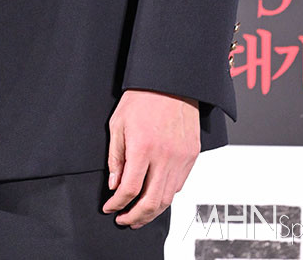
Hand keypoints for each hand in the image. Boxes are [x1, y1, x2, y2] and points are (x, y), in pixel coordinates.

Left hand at [101, 88, 199, 226]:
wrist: (171, 81)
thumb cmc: (143, 96)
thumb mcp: (118, 123)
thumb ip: (116, 156)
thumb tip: (115, 184)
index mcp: (143, 147)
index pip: (129, 189)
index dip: (117, 204)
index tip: (110, 207)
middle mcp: (165, 156)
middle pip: (151, 202)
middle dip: (135, 217)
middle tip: (124, 220)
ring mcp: (181, 158)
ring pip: (168, 198)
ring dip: (152, 212)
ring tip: (139, 215)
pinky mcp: (192, 156)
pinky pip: (179, 185)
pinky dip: (166, 196)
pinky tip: (155, 196)